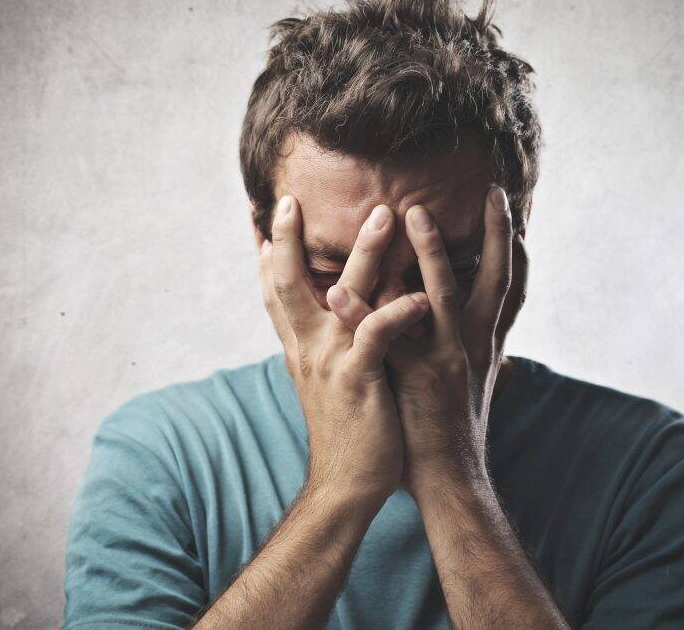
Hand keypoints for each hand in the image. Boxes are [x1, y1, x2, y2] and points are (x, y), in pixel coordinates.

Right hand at [256, 195, 430, 503]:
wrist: (347, 483)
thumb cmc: (346, 426)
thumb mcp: (323, 378)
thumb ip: (320, 341)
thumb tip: (325, 312)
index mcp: (301, 345)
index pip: (274, 289)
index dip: (266, 250)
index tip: (264, 211)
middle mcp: (308, 347)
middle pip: (288, 282)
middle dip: (289, 239)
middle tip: (293, 200)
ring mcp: (332, 362)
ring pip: (343, 295)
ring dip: (364, 252)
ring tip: (386, 214)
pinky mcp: (359, 381)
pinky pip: (377, 337)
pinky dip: (395, 312)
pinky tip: (418, 294)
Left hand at [326, 186, 527, 495]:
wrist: (449, 479)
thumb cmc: (454, 428)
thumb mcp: (474, 382)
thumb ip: (479, 351)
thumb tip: (496, 339)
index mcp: (485, 343)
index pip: (509, 286)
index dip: (514, 248)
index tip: (512, 210)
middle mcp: (473, 345)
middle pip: (494, 280)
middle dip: (496, 234)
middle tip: (496, 194)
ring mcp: (446, 359)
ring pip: (441, 296)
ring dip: (429, 252)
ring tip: (409, 213)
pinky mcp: (415, 379)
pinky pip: (383, 338)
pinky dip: (359, 312)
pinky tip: (337, 288)